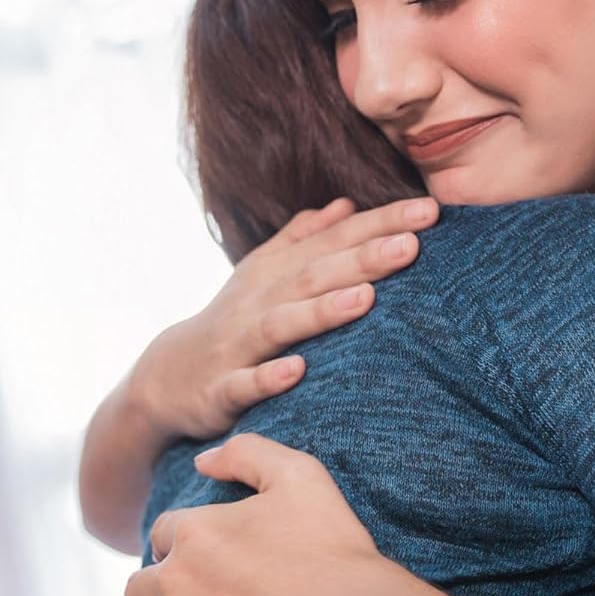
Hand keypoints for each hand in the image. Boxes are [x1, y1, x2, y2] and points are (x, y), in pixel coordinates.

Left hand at [120, 434, 411, 595]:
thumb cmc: (333, 554)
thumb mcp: (302, 477)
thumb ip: (248, 453)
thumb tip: (202, 461)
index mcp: (194, 530)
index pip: (163, 536)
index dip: (186, 549)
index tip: (215, 567)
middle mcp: (172, 577)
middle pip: (141, 586)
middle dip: (166, 593)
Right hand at [132, 195, 438, 442]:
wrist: (165, 378)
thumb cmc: (233, 320)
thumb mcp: (263, 273)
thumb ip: (304, 238)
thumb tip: (347, 204)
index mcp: (276, 272)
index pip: (335, 241)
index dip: (379, 224)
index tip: (429, 210)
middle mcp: (260, 301)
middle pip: (316, 275)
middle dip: (364, 257)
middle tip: (413, 243)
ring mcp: (239, 345)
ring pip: (282, 324)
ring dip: (322, 311)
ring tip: (366, 297)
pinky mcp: (221, 390)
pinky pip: (245, 384)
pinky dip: (269, 377)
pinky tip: (298, 370)